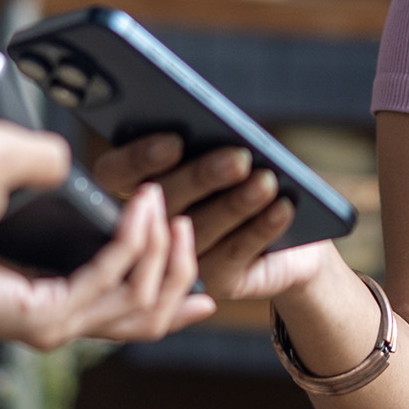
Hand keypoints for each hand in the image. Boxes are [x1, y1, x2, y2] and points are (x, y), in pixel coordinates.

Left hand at [0, 183, 216, 349]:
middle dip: (178, 269)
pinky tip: (140, 208)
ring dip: (161, 247)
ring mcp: (46, 325)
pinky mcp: (40, 315)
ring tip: (161, 203)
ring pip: (136, 300)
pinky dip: (135, 241)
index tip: (208, 295)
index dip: (172, 306)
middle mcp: (50, 324)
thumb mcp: (21, 190)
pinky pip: (110, 278)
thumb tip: (78, 173)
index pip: (125, 319)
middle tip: (185, 222)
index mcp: (47, 303)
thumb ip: (58, 192)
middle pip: (144, 317)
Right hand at [91, 134, 331, 300]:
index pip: (117, 172)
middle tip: (238, 158)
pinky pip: (235, 254)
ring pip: (202, 230)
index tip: (174, 141)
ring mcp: (180, 258)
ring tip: (266, 180)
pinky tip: (281, 208)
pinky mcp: (217, 280)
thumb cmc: (248, 174)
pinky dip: (261, 228)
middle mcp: (151, 225)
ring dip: (237, 204)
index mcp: (138, 184)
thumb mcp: (227, 151)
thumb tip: (217, 128)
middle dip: (203, 177)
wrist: (291, 234)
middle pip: (165, 202)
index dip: (141, 158)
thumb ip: (210, 140)